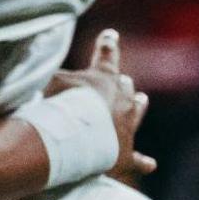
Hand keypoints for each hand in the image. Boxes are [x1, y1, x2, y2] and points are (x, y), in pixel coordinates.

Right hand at [47, 29, 154, 181]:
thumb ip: (56, 74)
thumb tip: (47, 69)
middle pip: (124, 87)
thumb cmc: (61, 103)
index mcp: (103, 78)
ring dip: (137, 105)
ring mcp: (126, 128)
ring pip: (136, 113)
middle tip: (124, 78)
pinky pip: (136, 159)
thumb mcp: (53, 79)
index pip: (106, 55)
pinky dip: (142, 162)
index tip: (111, 34)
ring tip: (142, 99)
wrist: (75, 137)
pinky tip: (150, 165)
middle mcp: (121, 101)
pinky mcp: (125, 155)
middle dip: (121, 82)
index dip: (106, 44)